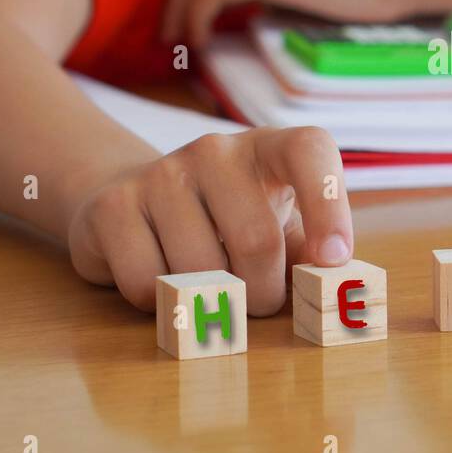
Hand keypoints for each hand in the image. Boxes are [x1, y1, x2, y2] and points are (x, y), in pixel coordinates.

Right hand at [66, 125, 352, 314]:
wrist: (137, 199)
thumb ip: (311, 253)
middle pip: (257, 241)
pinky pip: (147, 283)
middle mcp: (216, 150)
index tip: (333, 259)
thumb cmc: (231, 221)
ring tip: (210, 287)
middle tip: (258, 302)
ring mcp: (162, 172)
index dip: (328, 205)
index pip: (309, 152)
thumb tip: (337, 289)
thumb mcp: (280, 226)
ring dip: (213, 303)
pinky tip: (164, 279)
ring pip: (201, 271)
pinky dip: (162, 304)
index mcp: (269, 148)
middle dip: (264, 294)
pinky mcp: (114, 205)